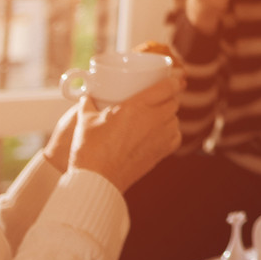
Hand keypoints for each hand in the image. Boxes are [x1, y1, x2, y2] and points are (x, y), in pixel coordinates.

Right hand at [50, 41, 175, 169]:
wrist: (95, 180)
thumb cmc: (89, 149)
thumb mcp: (85, 120)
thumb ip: (88, 104)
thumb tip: (86, 96)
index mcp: (136, 106)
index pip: (167, 87)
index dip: (173, 81)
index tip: (173, 79)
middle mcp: (152, 119)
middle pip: (174, 102)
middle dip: (169, 97)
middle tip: (159, 98)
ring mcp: (159, 138)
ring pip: (175, 119)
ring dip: (169, 115)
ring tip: (157, 116)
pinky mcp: (160, 154)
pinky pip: (176, 137)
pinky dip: (172, 133)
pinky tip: (161, 133)